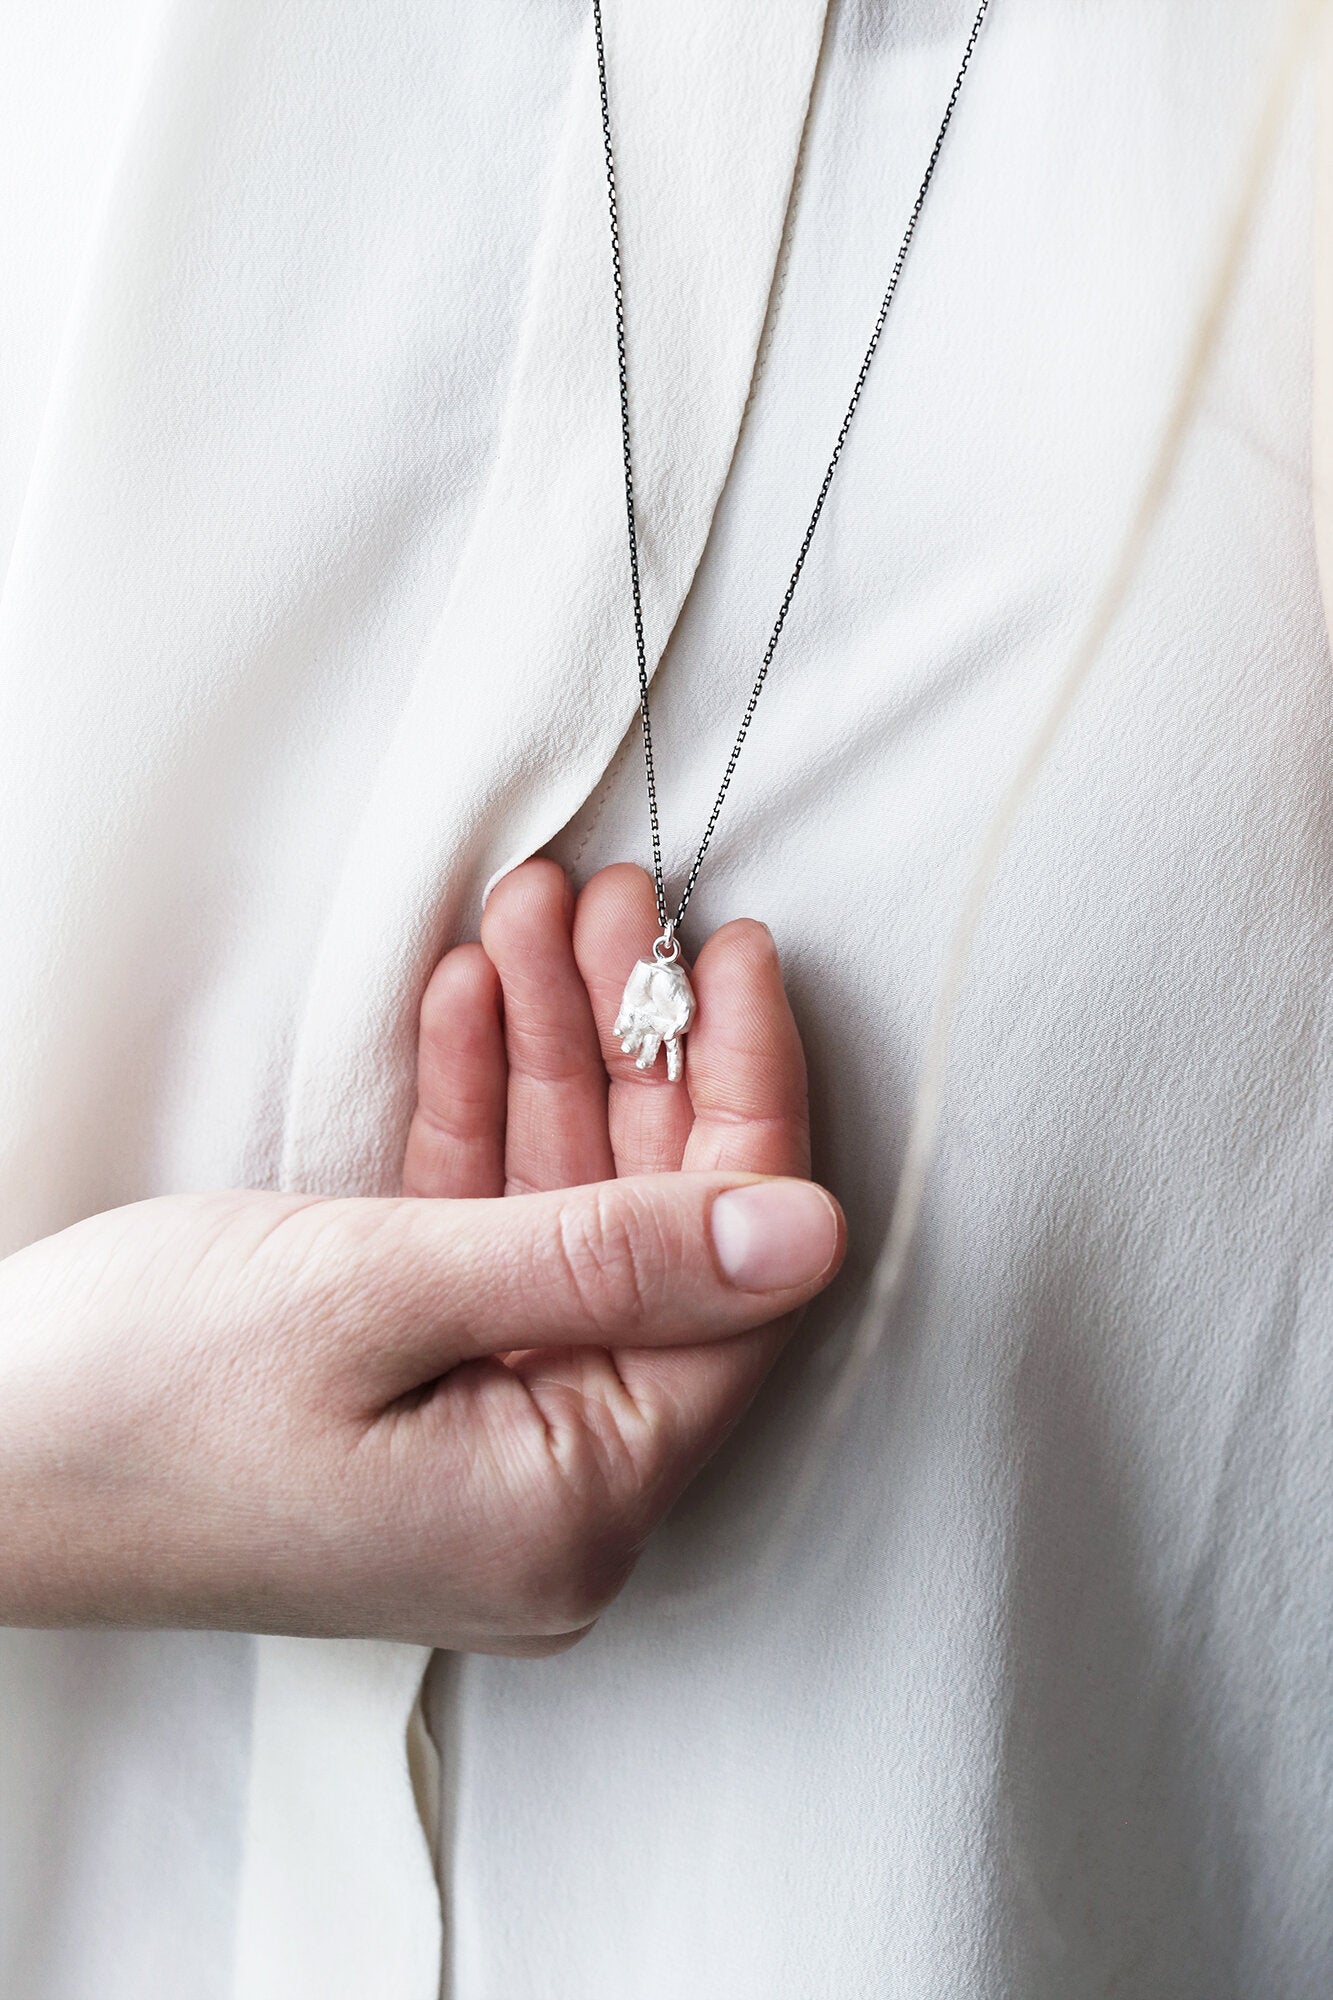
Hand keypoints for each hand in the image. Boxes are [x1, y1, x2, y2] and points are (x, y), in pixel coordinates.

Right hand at [0, 863, 842, 1651]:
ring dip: (548, 1060)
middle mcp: (546, 1490)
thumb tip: (806, 1233)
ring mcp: (479, 1439)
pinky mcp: (415, 1391)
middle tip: (624, 913)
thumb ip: (614, 1257)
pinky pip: (484, 1239)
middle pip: (654, 1238)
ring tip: (540, 920)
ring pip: (565, 1217)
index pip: (735, 1287)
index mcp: (571, 1504)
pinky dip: (474, 1121)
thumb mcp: (385, 1294)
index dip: (745, 1105)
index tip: (732, 965)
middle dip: (633, 1054)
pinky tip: (469, 1003)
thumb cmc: (136, 1402)